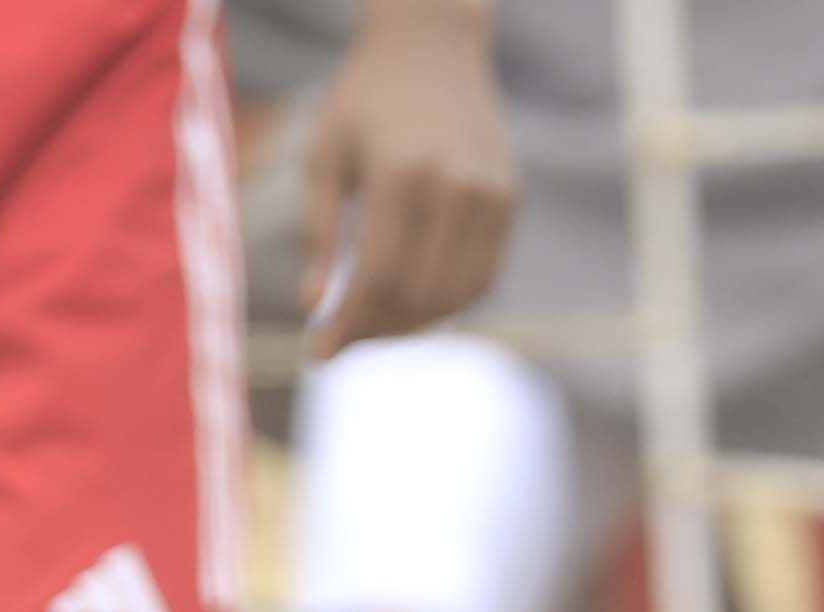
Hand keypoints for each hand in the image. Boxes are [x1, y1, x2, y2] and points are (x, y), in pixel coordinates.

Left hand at [298, 0, 516, 355]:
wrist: (433, 45)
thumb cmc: (364, 98)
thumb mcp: (325, 154)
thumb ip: (319, 232)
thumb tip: (313, 306)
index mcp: (400, 173)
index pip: (379, 279)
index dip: (349, 326)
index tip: (320, 354)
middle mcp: (454, 187)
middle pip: (417, 296)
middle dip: (376, 331)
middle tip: (345, 340)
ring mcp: (490, 194)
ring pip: (455, 296)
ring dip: (413, 324)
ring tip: (377, 324)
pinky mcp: (509, 199)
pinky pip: (484, 276)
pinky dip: (449, 302)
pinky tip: (415, 301)